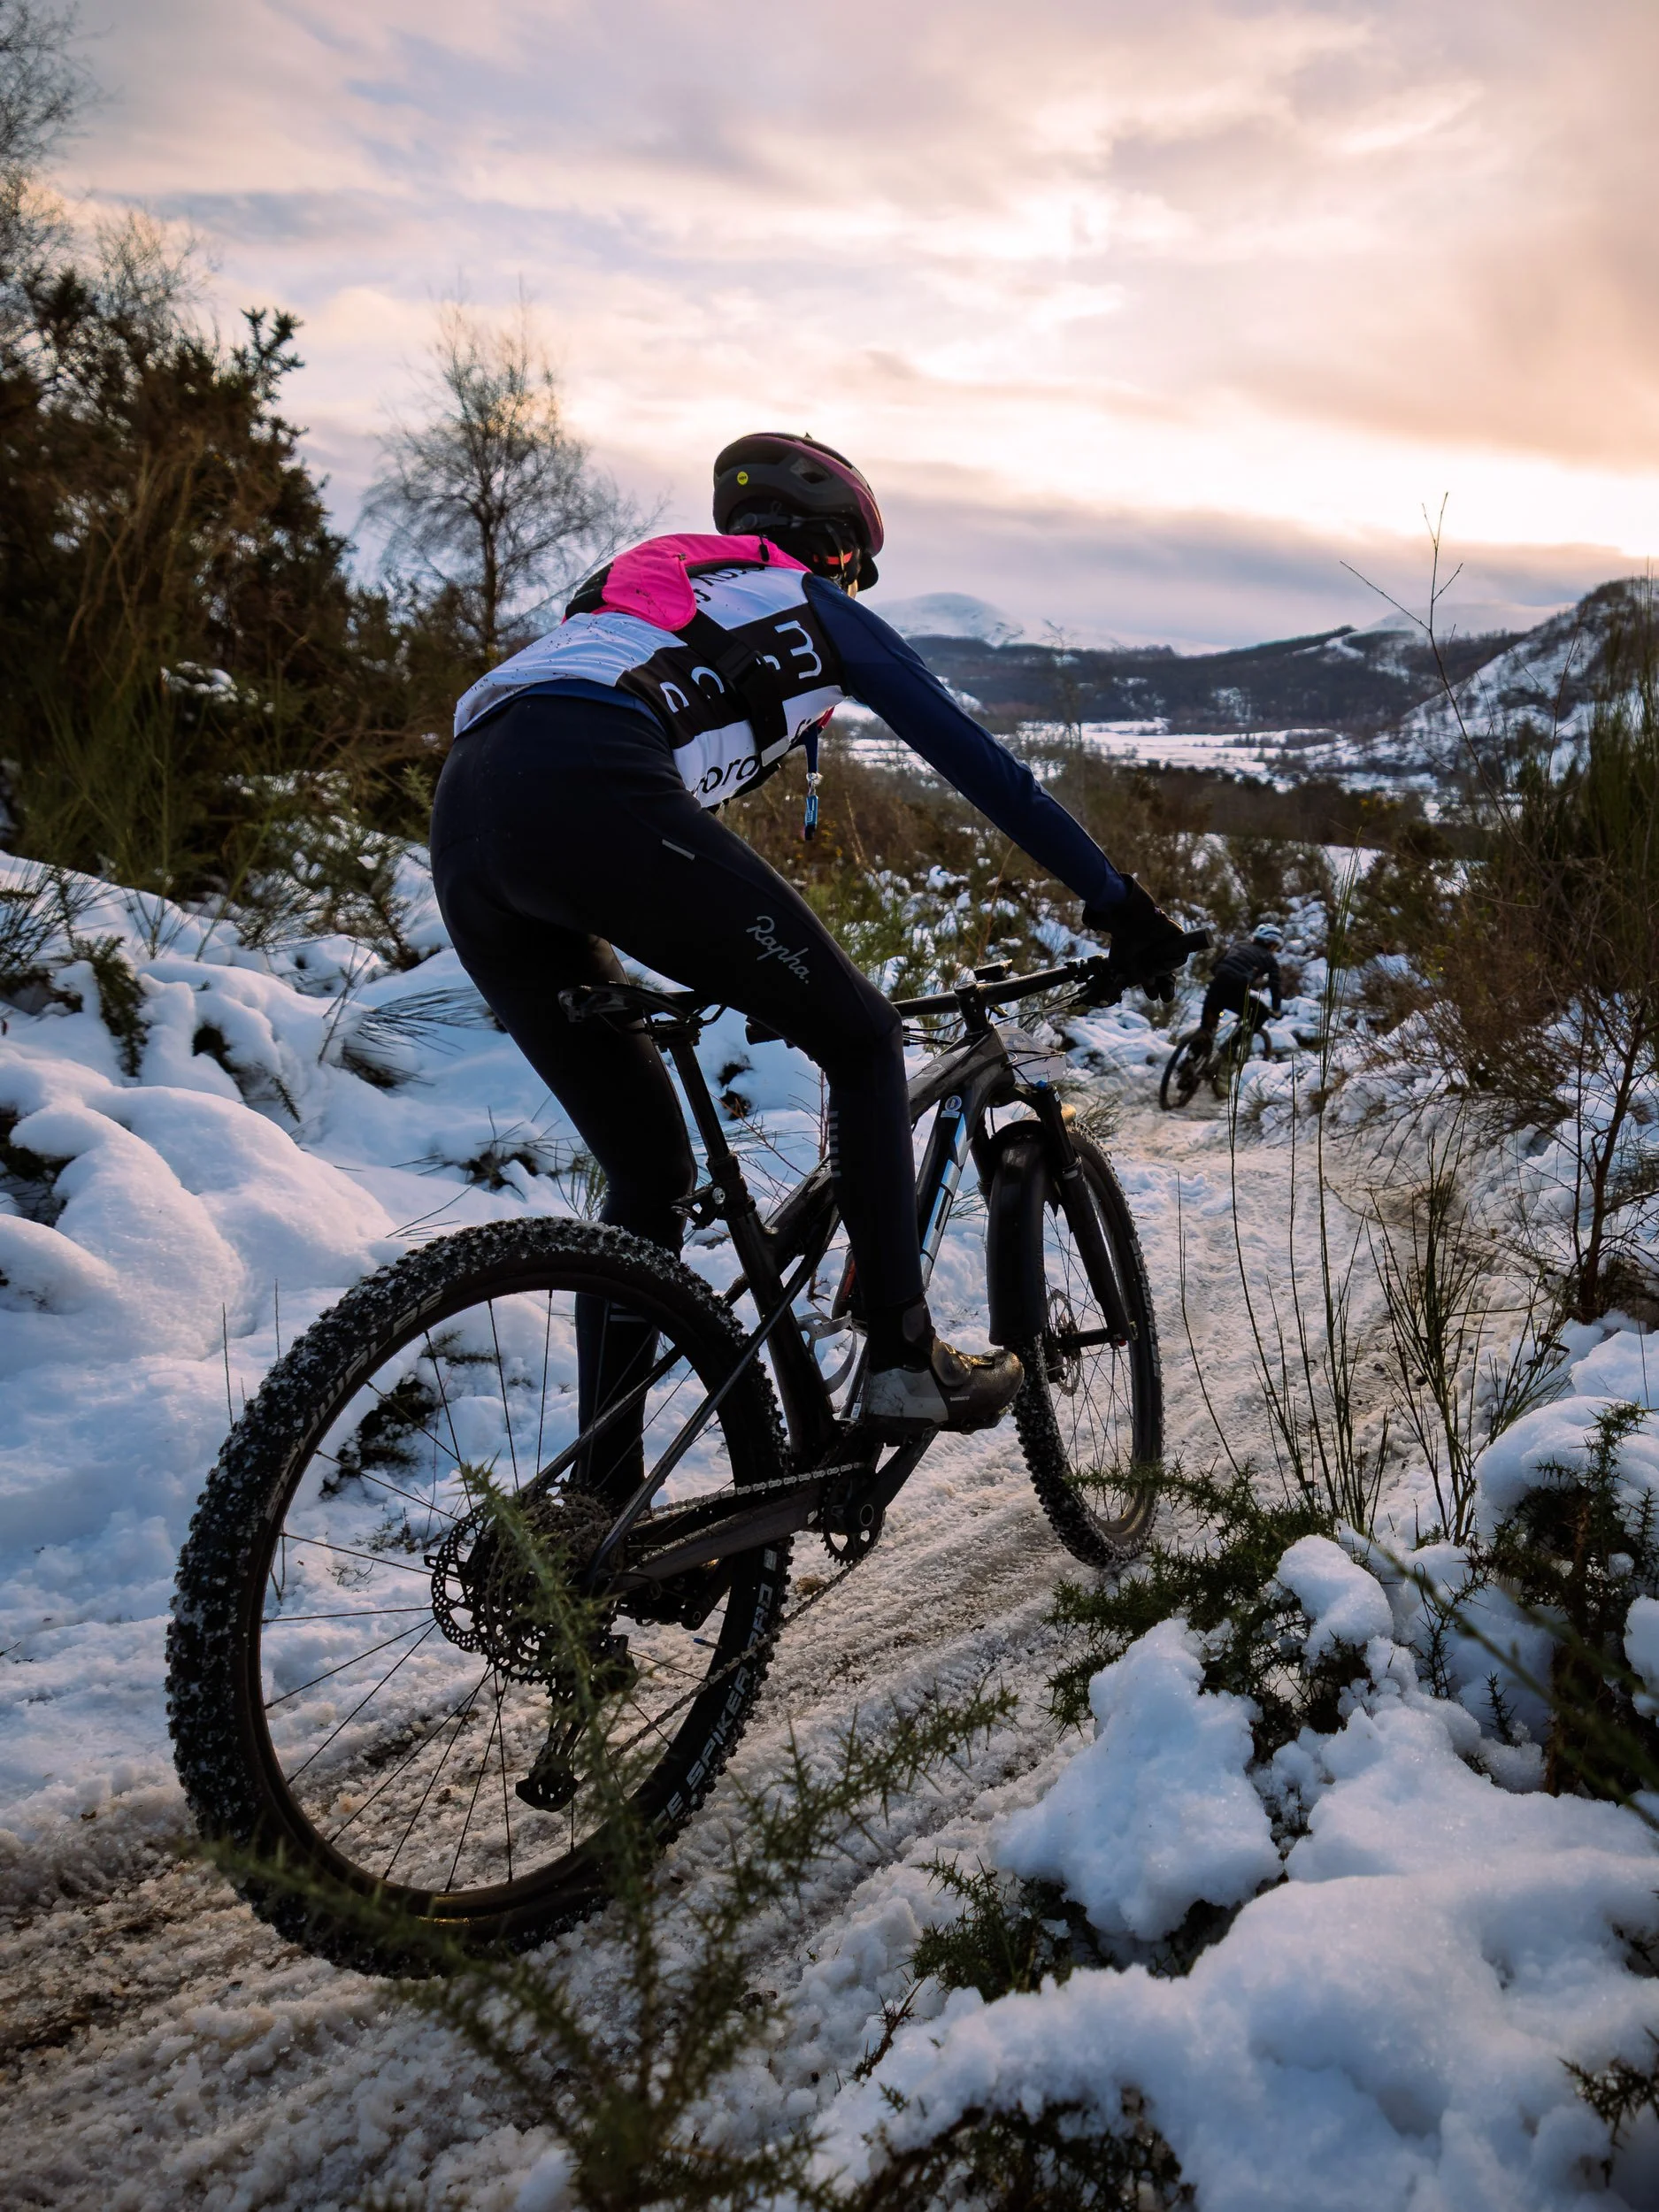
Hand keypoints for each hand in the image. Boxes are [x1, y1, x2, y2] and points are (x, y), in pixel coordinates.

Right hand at [1082, 877, 1193, 999]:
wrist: (1132, 918)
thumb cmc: (1125, 939)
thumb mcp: (1126, 962)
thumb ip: (1137, 975)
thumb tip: (1149, 984)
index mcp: (1144, 961)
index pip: (1152, 980)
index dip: (1154, 990)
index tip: (1155, 997)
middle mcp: (1157, 955)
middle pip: (1167, 977)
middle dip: (1167, 989)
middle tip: (1166, 1000)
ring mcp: (1167, 947)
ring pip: (1173, 967)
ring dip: (1168, 973)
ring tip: (1159, 971)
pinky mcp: (1177, 938)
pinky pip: (1182, 956)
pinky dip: (1176, 961)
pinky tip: (1166, 963)